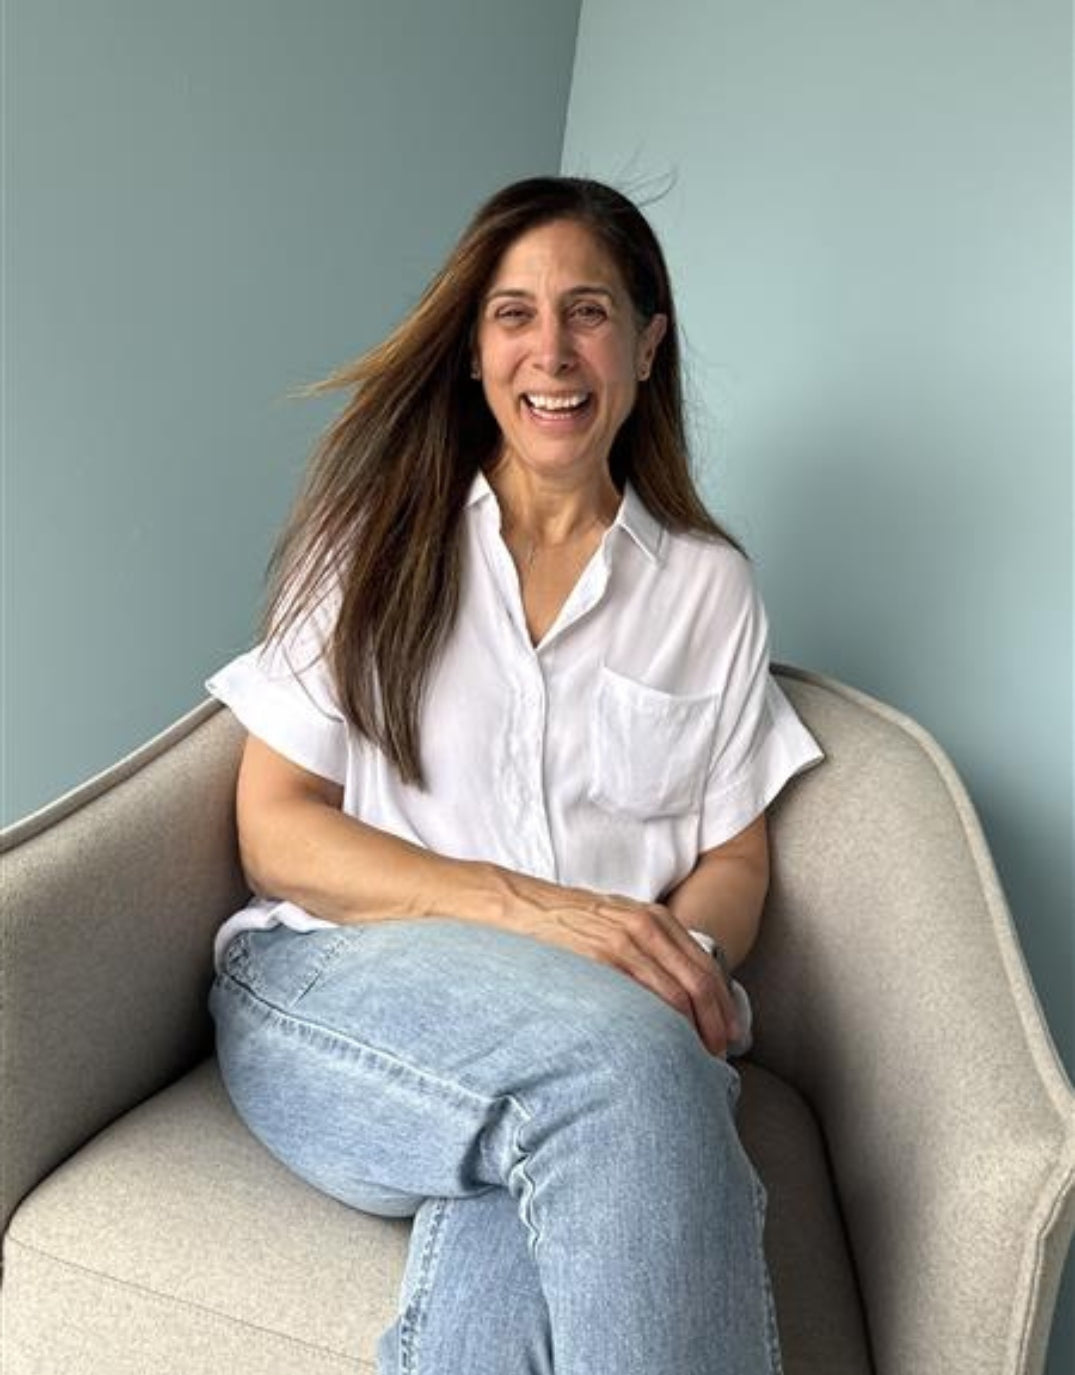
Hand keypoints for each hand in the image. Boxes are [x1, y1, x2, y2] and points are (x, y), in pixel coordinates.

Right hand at [497, 873, 740, 1057]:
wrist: (522, 906)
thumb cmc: (568, 922)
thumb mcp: (617, 923)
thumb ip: (648, 947)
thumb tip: (675, 990)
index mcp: (656, 918)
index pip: (705, 965)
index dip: (722, 1003)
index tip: (730, 1032)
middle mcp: (647, 926)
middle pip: (699, 982)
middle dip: (716, 1022)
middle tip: (719, 1053)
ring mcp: (624, 942)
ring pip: (676, 995)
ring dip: (692, 1030)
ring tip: (695, 1057)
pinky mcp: (601, 959)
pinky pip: (643, 999)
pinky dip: (660, 1025)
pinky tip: (663, 1045)